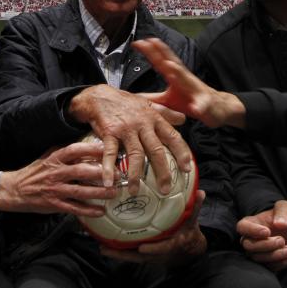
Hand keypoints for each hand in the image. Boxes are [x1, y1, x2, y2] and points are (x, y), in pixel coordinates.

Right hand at [0, 140, 117, 215]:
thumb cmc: (36, 171)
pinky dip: (88, 211)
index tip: (108, 150)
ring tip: (114, 193)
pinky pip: (74, 208)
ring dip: (99, 193)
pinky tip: (101, 211)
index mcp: (55, 158)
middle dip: (102, 173)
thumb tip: (90, 147)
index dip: (92, 149)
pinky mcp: (55, 204)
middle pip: (81, 171)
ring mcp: (55, 189)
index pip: (75, 150)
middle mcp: (56, 172)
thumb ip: (67, 153)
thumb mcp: (49, 156)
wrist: (15, 189)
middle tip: (118, 175)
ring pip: (81, 191)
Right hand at [68, 83, 190, 194]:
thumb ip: (166, 112)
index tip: (187, 169)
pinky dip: (108, 169)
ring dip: (136, 175)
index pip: (172, 137)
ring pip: (135, 154)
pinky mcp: (109, 133)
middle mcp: (142, 124)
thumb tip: (183, 119)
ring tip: (135, 191)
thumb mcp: (148, 104)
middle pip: (156, 150)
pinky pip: (110, 153)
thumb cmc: (125, 102)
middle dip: (162, 171)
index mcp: (154, 119)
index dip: (181, 153)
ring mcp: (126, 129)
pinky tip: (108, 182)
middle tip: (165, 190)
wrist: (99, 96)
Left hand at [100, 190, 206, 265]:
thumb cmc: (188, 231)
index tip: (143, 247)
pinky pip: (129, 253)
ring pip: (132, 256)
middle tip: (108, 248)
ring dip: (117, 253)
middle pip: (140, 256)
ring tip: (101, 247)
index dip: (154, 249)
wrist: (188, 248)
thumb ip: (195, 207)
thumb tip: (201, 193)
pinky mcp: (144, 254)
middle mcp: (159, 252)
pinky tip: (103, 244)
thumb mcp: (193, 219)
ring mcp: (150, 254)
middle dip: (124, 254)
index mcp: (173, 244)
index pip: (164, 248)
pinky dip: (117, 250)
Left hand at [131, 38, 246, 128]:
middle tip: (151, 41)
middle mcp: (185, 80)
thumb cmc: (191, 101)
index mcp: (175, 78)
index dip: (150, 52)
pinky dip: (200, 106)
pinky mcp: (205, 105)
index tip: (138, 42)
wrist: (216, 108)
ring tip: (170, 67)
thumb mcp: (168, 101)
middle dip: (163, 53)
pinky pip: (202, 106)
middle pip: (173, 63)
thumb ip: (152, 98)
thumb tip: (133, 98)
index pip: (160, 62)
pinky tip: (197, 107)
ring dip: (179, 73)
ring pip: (188, 80)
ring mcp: (196, 91)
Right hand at [236, 200, 286, 271]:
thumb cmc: (284, 219)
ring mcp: (256, 252)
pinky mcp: (266, 263)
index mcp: (251, 223)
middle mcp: (250, 239)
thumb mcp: (286, 208)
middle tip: (281, 240)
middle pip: (248, 245)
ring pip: (258, 258)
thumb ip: (282, 211)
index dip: (252, 230)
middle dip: (266, 245)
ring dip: (275, 255)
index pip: (242, 227)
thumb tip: (279, 224)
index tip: (267, 231)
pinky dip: (282, 263)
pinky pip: (269, 268)